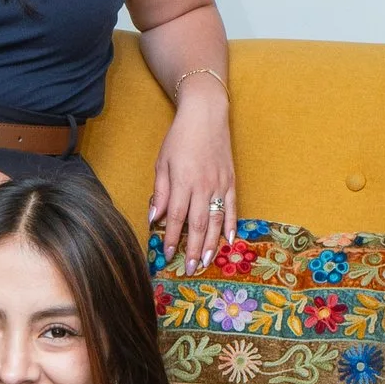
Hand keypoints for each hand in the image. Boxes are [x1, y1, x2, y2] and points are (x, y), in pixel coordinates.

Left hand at [147, 77, 235, 269]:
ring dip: (211, 244)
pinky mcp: (231, 181)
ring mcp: (220, 184)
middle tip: (189, 269)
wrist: (206, 114)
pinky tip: (229, 241)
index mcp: (183, 181)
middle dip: (192, 249)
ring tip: (205, 262)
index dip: (171, 237)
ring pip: (216, 220)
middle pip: (198, 224)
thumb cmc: (180, 137)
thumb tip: (153, 217)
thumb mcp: (162, 162)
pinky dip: (231, 225)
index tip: (167, 255)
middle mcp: (203, 185)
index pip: (176, 217)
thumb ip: (160, 191)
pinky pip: (232, 208)